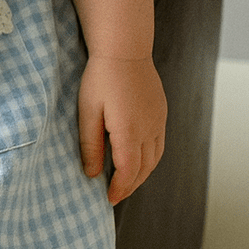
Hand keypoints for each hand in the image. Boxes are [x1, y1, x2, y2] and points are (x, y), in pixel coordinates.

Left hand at [77, 55, 166, 205]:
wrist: (125, 49)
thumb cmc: (101, 77)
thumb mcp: (88, 111)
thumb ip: (91, 145)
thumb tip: (92, 173)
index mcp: (129, 132)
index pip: (128, 172)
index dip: (119, 188)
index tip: (109, 198)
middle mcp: (149, 130)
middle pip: (144, 169)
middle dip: (130, 185)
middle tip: (116, 194)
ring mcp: (158, 121)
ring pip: (155, 159)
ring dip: (142, 174)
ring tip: (126, 181)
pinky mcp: (161, 113)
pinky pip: (159, 144)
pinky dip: (150, 158)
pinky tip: (138, 158)